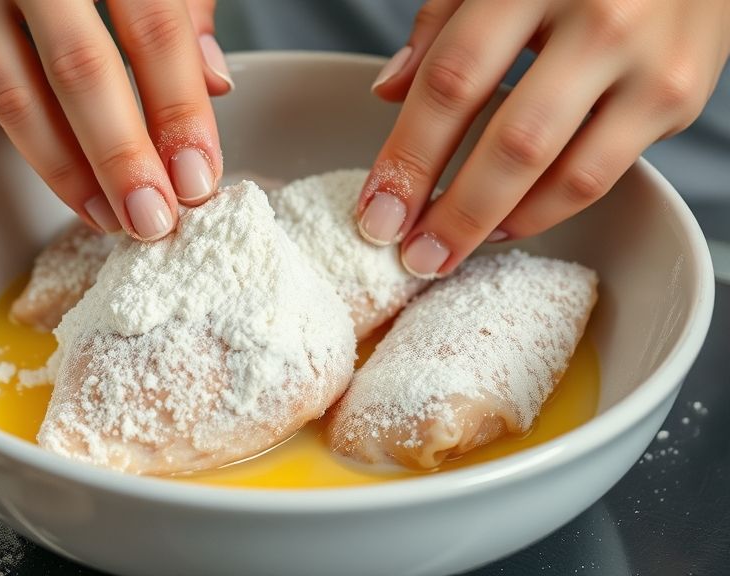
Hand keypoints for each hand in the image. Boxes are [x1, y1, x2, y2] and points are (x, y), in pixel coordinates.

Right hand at [0, 0, 231, 240]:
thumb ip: (182, 4)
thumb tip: (213, 82)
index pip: (154, 28)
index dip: (180, 110)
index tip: (199, 173)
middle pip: (82, 69)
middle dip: (122, 157)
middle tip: (153, 217)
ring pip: (20, 96)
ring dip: (70, 173)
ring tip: (112, 217)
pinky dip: (35, 147)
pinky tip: (72, 181)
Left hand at [358, 0, 729, 277]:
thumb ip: (441, 25)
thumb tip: (388, 92)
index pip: (453, 80)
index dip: (408, 155)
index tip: (377, 209)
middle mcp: (601, 19)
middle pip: (512, 142)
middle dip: (453, 213)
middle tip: (414, 256)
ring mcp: (650, 63)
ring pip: (565, 174)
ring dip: (498, 224)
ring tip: (451, 248)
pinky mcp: (681, 97)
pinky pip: (603, 175)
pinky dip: (546, 210)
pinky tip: (505, 220)